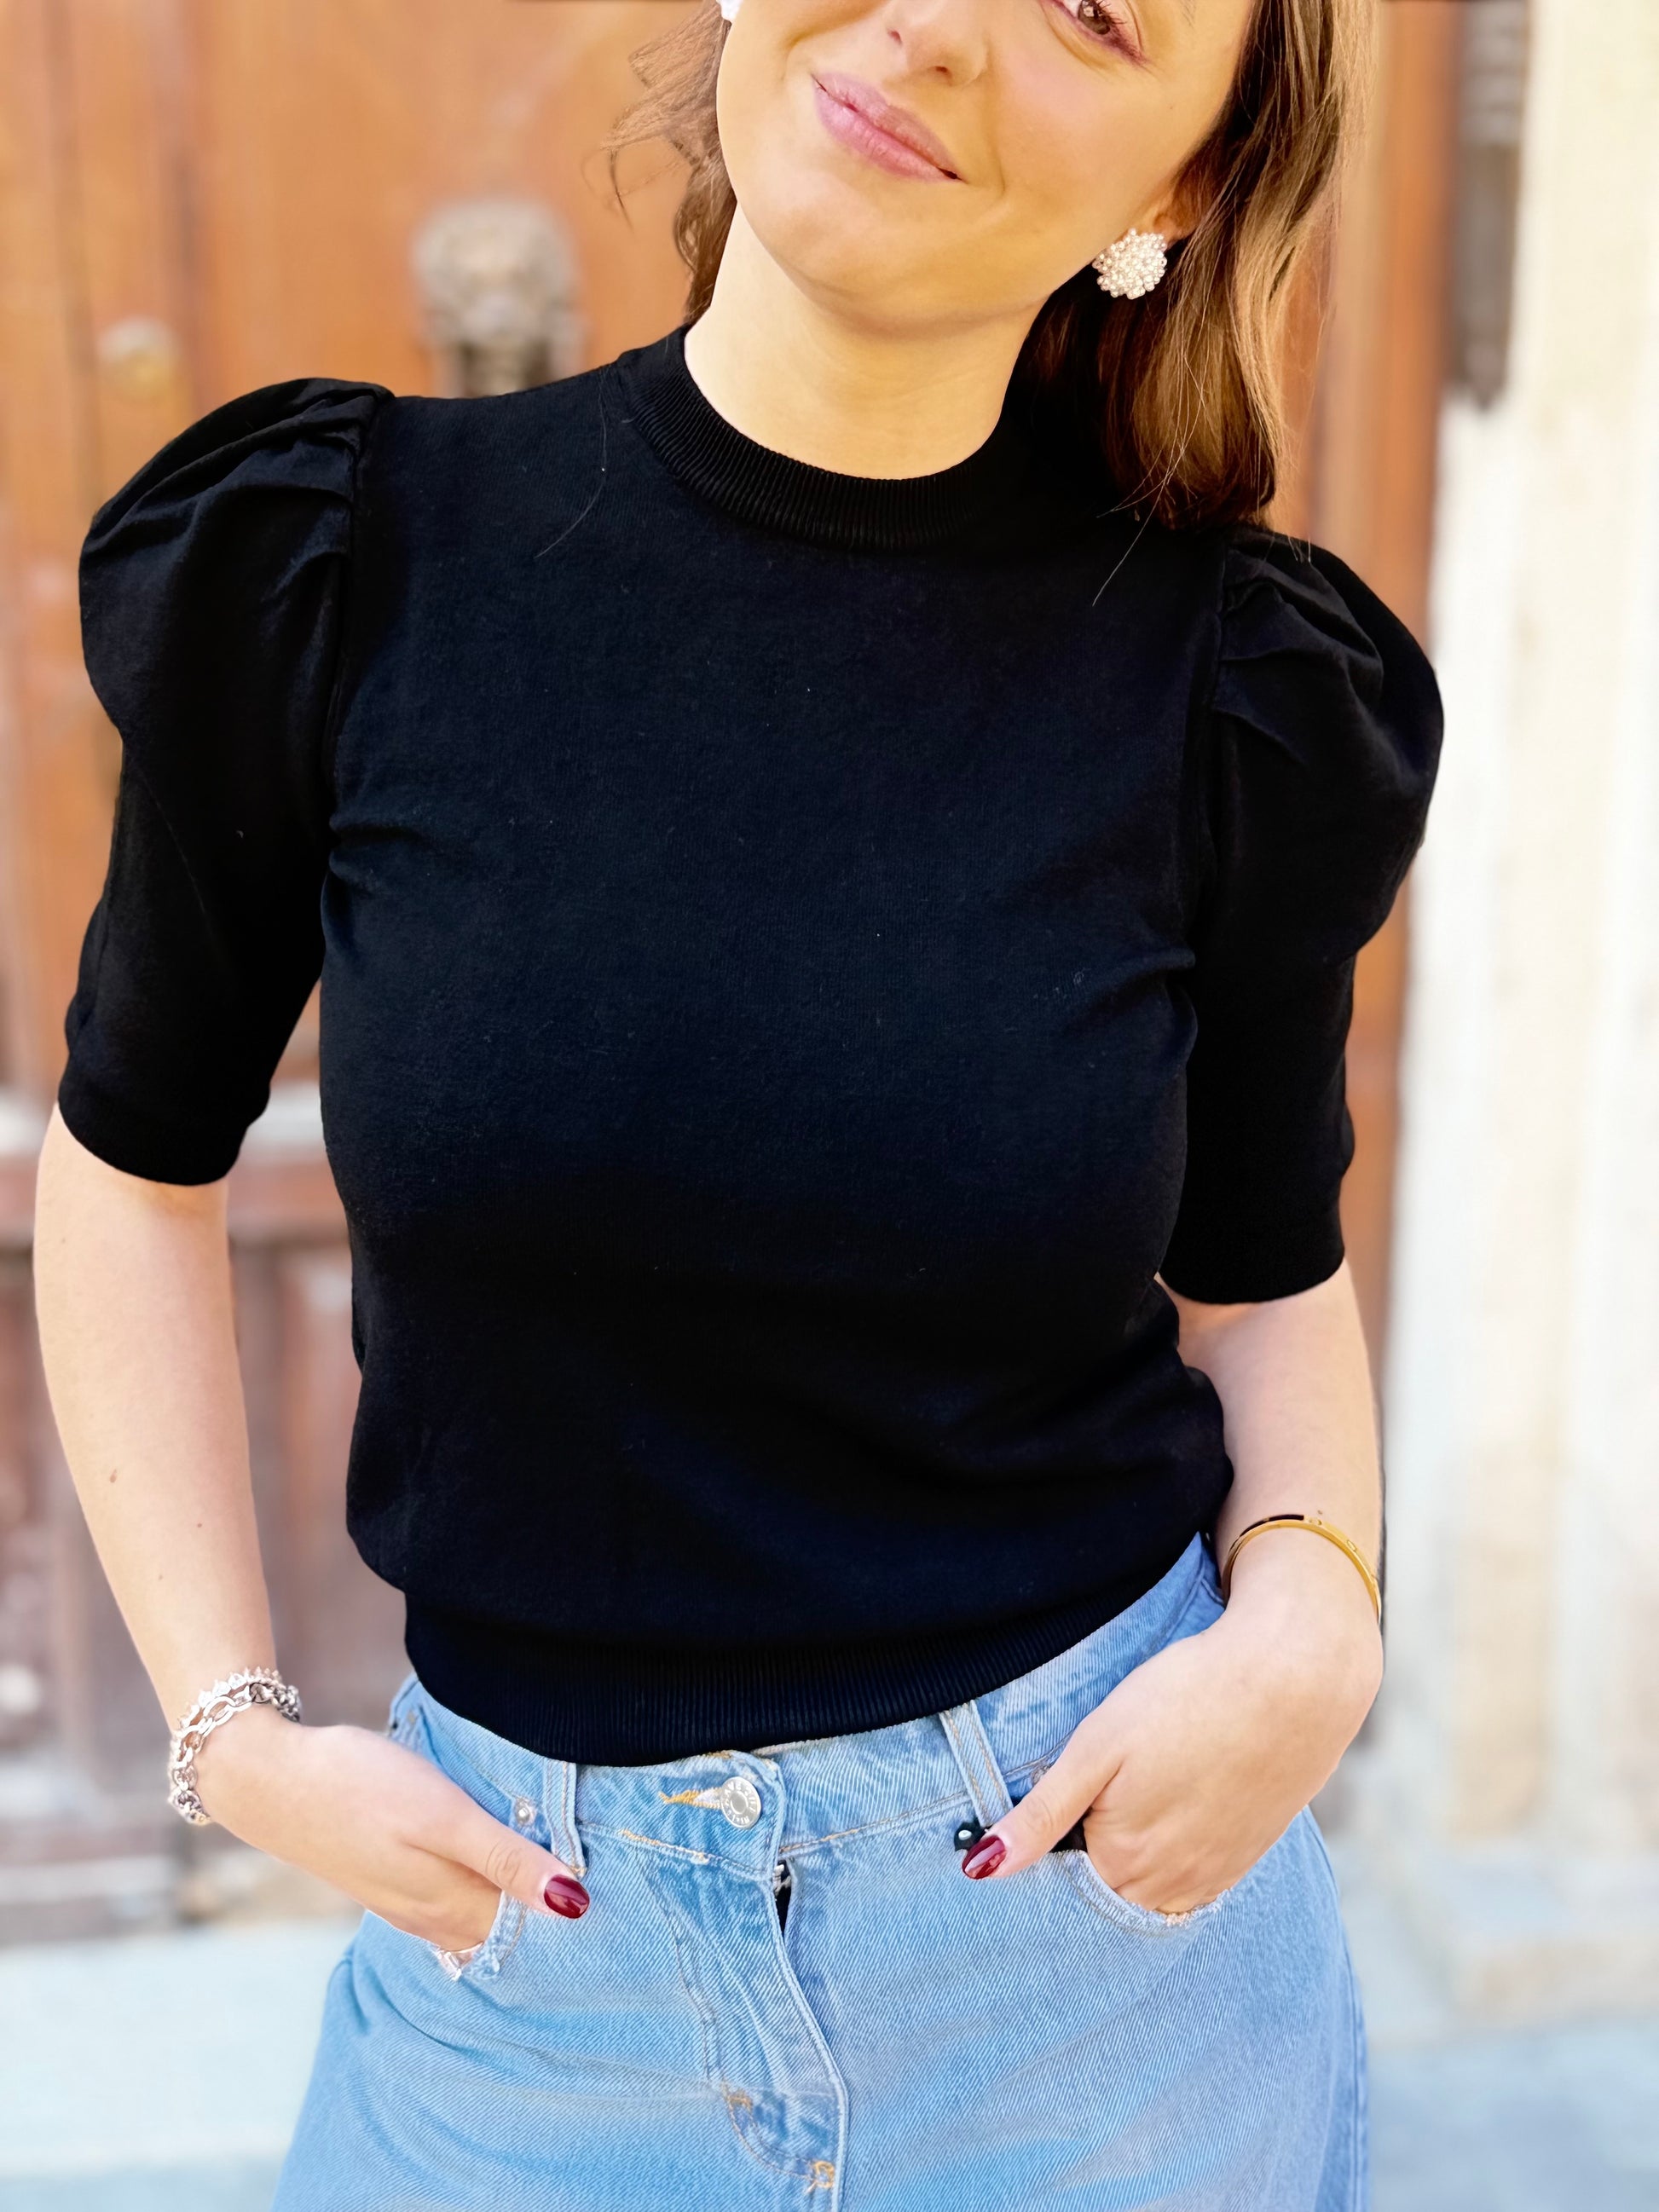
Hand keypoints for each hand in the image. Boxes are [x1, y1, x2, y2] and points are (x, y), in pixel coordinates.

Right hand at [193, 1704, 588, 1949]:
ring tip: (564, 1881)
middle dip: (555, 1915)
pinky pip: (453, 1905)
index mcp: (454, 1903)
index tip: (628, 1898)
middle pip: (511, 1930)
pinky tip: (498, 1873)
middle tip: (614, 1893)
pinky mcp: (389, 1882)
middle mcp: (434, 1916)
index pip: (536, 1927)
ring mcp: (408, 1904)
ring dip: (520, 1907)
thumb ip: (507, 1859)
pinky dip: (486, 1895)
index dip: (578, 1912)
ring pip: (482, 1920)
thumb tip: (574, 1903)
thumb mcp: (445, 1815)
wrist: (272, 1780)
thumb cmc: (361, 1786)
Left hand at [968, 1535, 1382, 1913]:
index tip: (1063, 1793)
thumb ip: (1040, 1815)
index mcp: (1123, 1862)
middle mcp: (1170, 1887)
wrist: (1294, 1678)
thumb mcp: (1097, 1747)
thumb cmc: (1187, 1699)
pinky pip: (1193, 1873)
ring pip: (1151, 1882)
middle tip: (1110, 1776)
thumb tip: (979, 1870)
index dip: (1050, 1838)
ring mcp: (1215, 1876)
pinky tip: (1181, 1793)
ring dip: (1137, 1851)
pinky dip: (1177, 1845)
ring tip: (1147, 1780)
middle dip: (1090, 1848)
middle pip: (1106, 1885)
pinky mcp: (1247, 1857)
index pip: (1060, 1880)